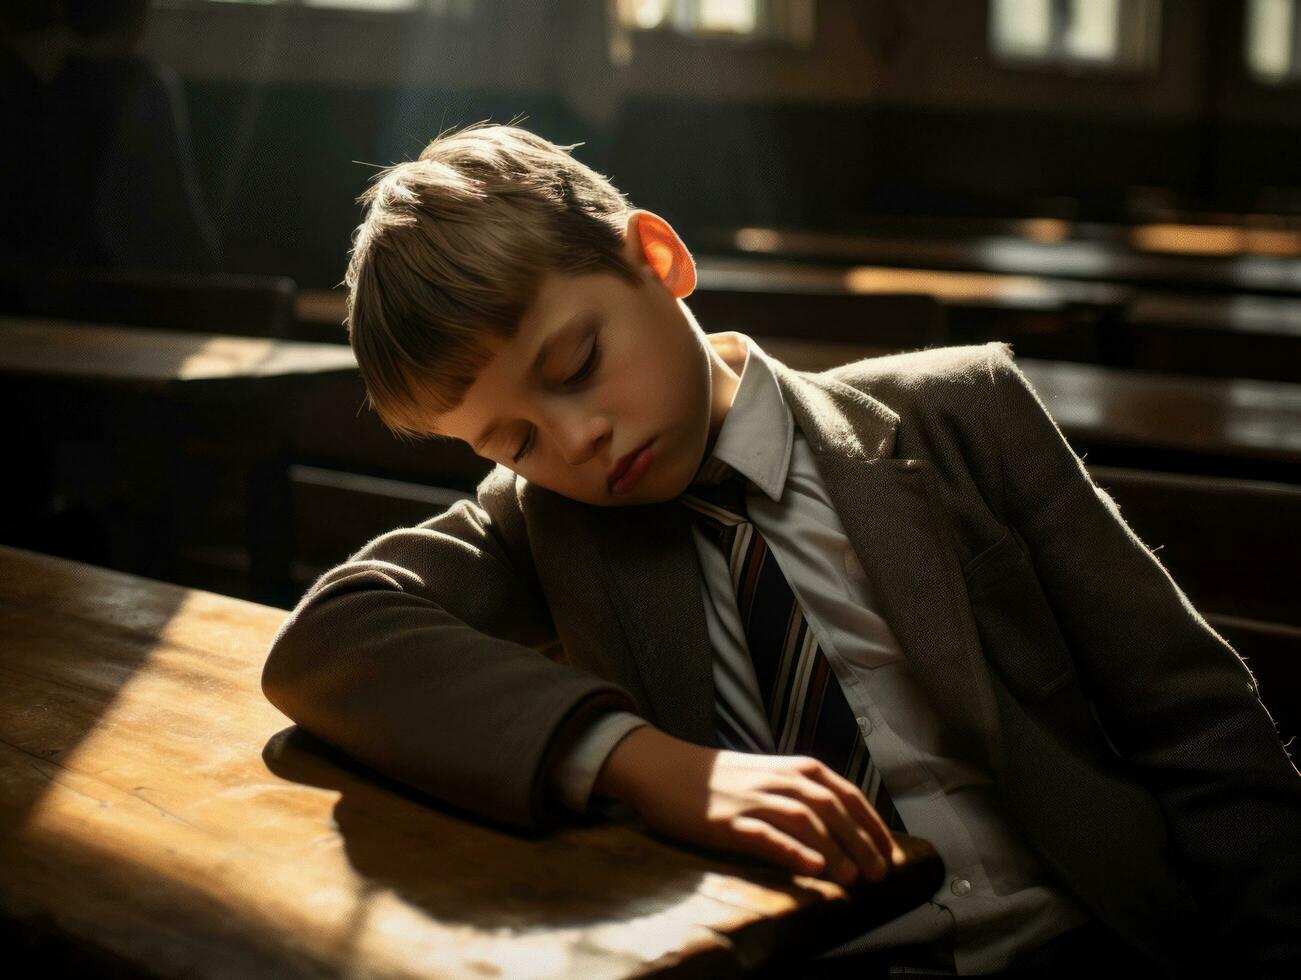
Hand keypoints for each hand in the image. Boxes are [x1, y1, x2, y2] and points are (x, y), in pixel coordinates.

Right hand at [593, 725, 905, 887]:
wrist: (667, 769)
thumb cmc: (722, 779)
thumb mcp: (771, 776)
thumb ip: (803, 795)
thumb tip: (844, 830)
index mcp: (796, 769)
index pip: (847, 795)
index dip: (872, 825)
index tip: (890, 853)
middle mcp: (780, 780)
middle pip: (832, 809)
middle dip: (861, 842)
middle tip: (879, 874)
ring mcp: (755, 800)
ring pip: (805, 822)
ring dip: (834, 849)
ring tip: (852, 878)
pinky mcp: (729, 821)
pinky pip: (766, 835)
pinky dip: (792, 850)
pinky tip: (810, 867)